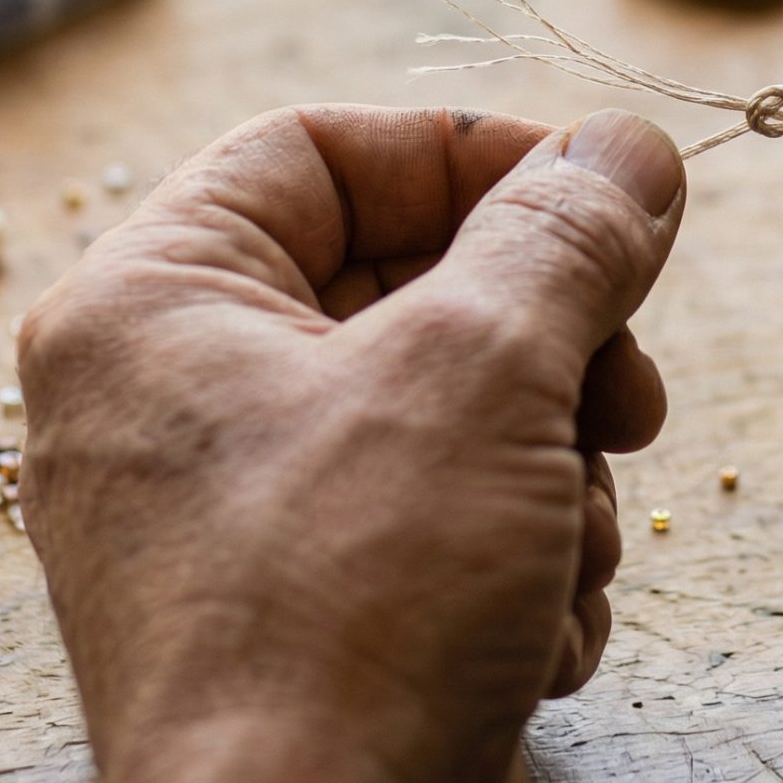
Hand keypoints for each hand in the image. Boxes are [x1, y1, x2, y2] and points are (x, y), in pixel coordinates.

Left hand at [17, 106, 684, 782]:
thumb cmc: (347, 615)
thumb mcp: (480, 374)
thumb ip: (564, 237)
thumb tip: (628, 149)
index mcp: (153, 304)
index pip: (322, 149)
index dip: (477, 158)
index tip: (604, 203)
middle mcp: (175, 404)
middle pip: (406, 288)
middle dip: (547, 350)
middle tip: (629, 400)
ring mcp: (236, 522)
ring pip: (446, 417)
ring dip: (550, 477)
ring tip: (567, 551)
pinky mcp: (301, 621)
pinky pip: (436, 531)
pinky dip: (515, 570)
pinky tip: (537, 633)